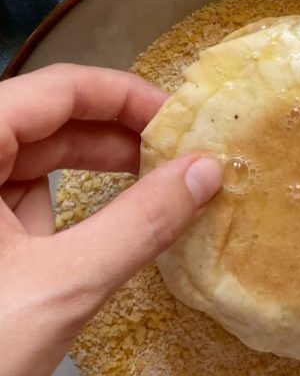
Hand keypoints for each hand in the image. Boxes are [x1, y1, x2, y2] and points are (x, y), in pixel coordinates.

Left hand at [0, 64, 221, 375]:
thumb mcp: (63, 286)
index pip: (58, 89)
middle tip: (174, 154)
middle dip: (115, 135)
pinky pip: (16, 198)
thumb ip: (139, 224)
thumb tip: (204, 173)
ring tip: (150, 183)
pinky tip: (99, 227)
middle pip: (46, 120)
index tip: (177, 120)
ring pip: (32, 159)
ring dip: (93, 168)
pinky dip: (65, 204)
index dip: (124, 96)